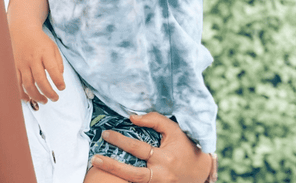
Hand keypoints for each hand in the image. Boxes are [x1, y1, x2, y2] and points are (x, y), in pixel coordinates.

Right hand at [11, 26, 64, 102]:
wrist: (22, 31)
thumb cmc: (40, 41)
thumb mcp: (53, 48)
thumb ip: (58, 63)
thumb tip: (59, 78)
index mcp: (45, 52)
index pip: (53, 69)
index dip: (58, 81)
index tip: (62, 88)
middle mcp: (32, 58)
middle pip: (40, 79)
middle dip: (49, 92)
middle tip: (55, 98)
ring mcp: (22, 63)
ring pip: (28, 84)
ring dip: (37, 96)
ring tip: (45, 100)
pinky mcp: (14, 67)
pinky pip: (16, 83)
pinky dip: (22, 93)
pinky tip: (29, 99)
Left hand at [91, 112, 211, 182]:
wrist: (200, 171)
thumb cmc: (185, 146)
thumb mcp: (173, 129)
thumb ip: (154, 120)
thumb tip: (132, 117)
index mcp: (165, 158)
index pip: (138, 148)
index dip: (120, 140)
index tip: (106, 134)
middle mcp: (161, 175)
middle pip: (133, 174)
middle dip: (112, 166)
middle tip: (95, 158)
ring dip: (116, 175)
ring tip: (98, 166)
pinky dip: (126, 180)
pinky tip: (112, 176)